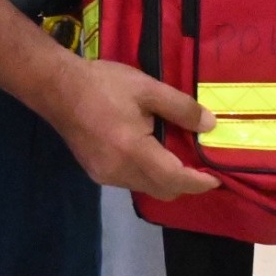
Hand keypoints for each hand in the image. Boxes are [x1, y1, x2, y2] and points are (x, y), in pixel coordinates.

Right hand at [39, 55, 219, 199]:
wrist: (57, 88)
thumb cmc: (104, 85)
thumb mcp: (147, 88)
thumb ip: (180, 108)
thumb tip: (209, 126)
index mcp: (133, 152)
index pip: (174, 179)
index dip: (198, 182)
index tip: (217, 178)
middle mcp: (118, 172)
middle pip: (162, 190)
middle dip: (184, 182)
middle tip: (200, 163)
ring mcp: (104, 176)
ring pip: (146, 187)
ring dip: (165, 177)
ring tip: (177, 153)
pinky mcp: (96, 173)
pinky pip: (130, 181)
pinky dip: (147, 173)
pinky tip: (150, 150)